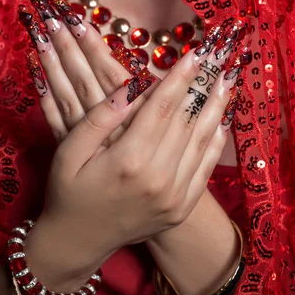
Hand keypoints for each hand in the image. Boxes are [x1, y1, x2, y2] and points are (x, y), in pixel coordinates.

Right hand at [17, 0, 250, 282]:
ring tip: (226, 83)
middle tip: (217, 61)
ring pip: (201, 142)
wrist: (80, 240)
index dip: (179, 78)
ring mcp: (173, 197)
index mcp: (128, 160)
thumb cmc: (68, 191)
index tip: (195, 54)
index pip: (161, 108)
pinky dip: (214, 144)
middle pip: (186, 122)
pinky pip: (204, 170)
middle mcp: (157, 178)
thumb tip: (132, 84)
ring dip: (216, 110)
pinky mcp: (181, 208)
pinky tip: (221, 123)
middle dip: (202, 87)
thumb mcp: (70, 151)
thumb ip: (101, 118)